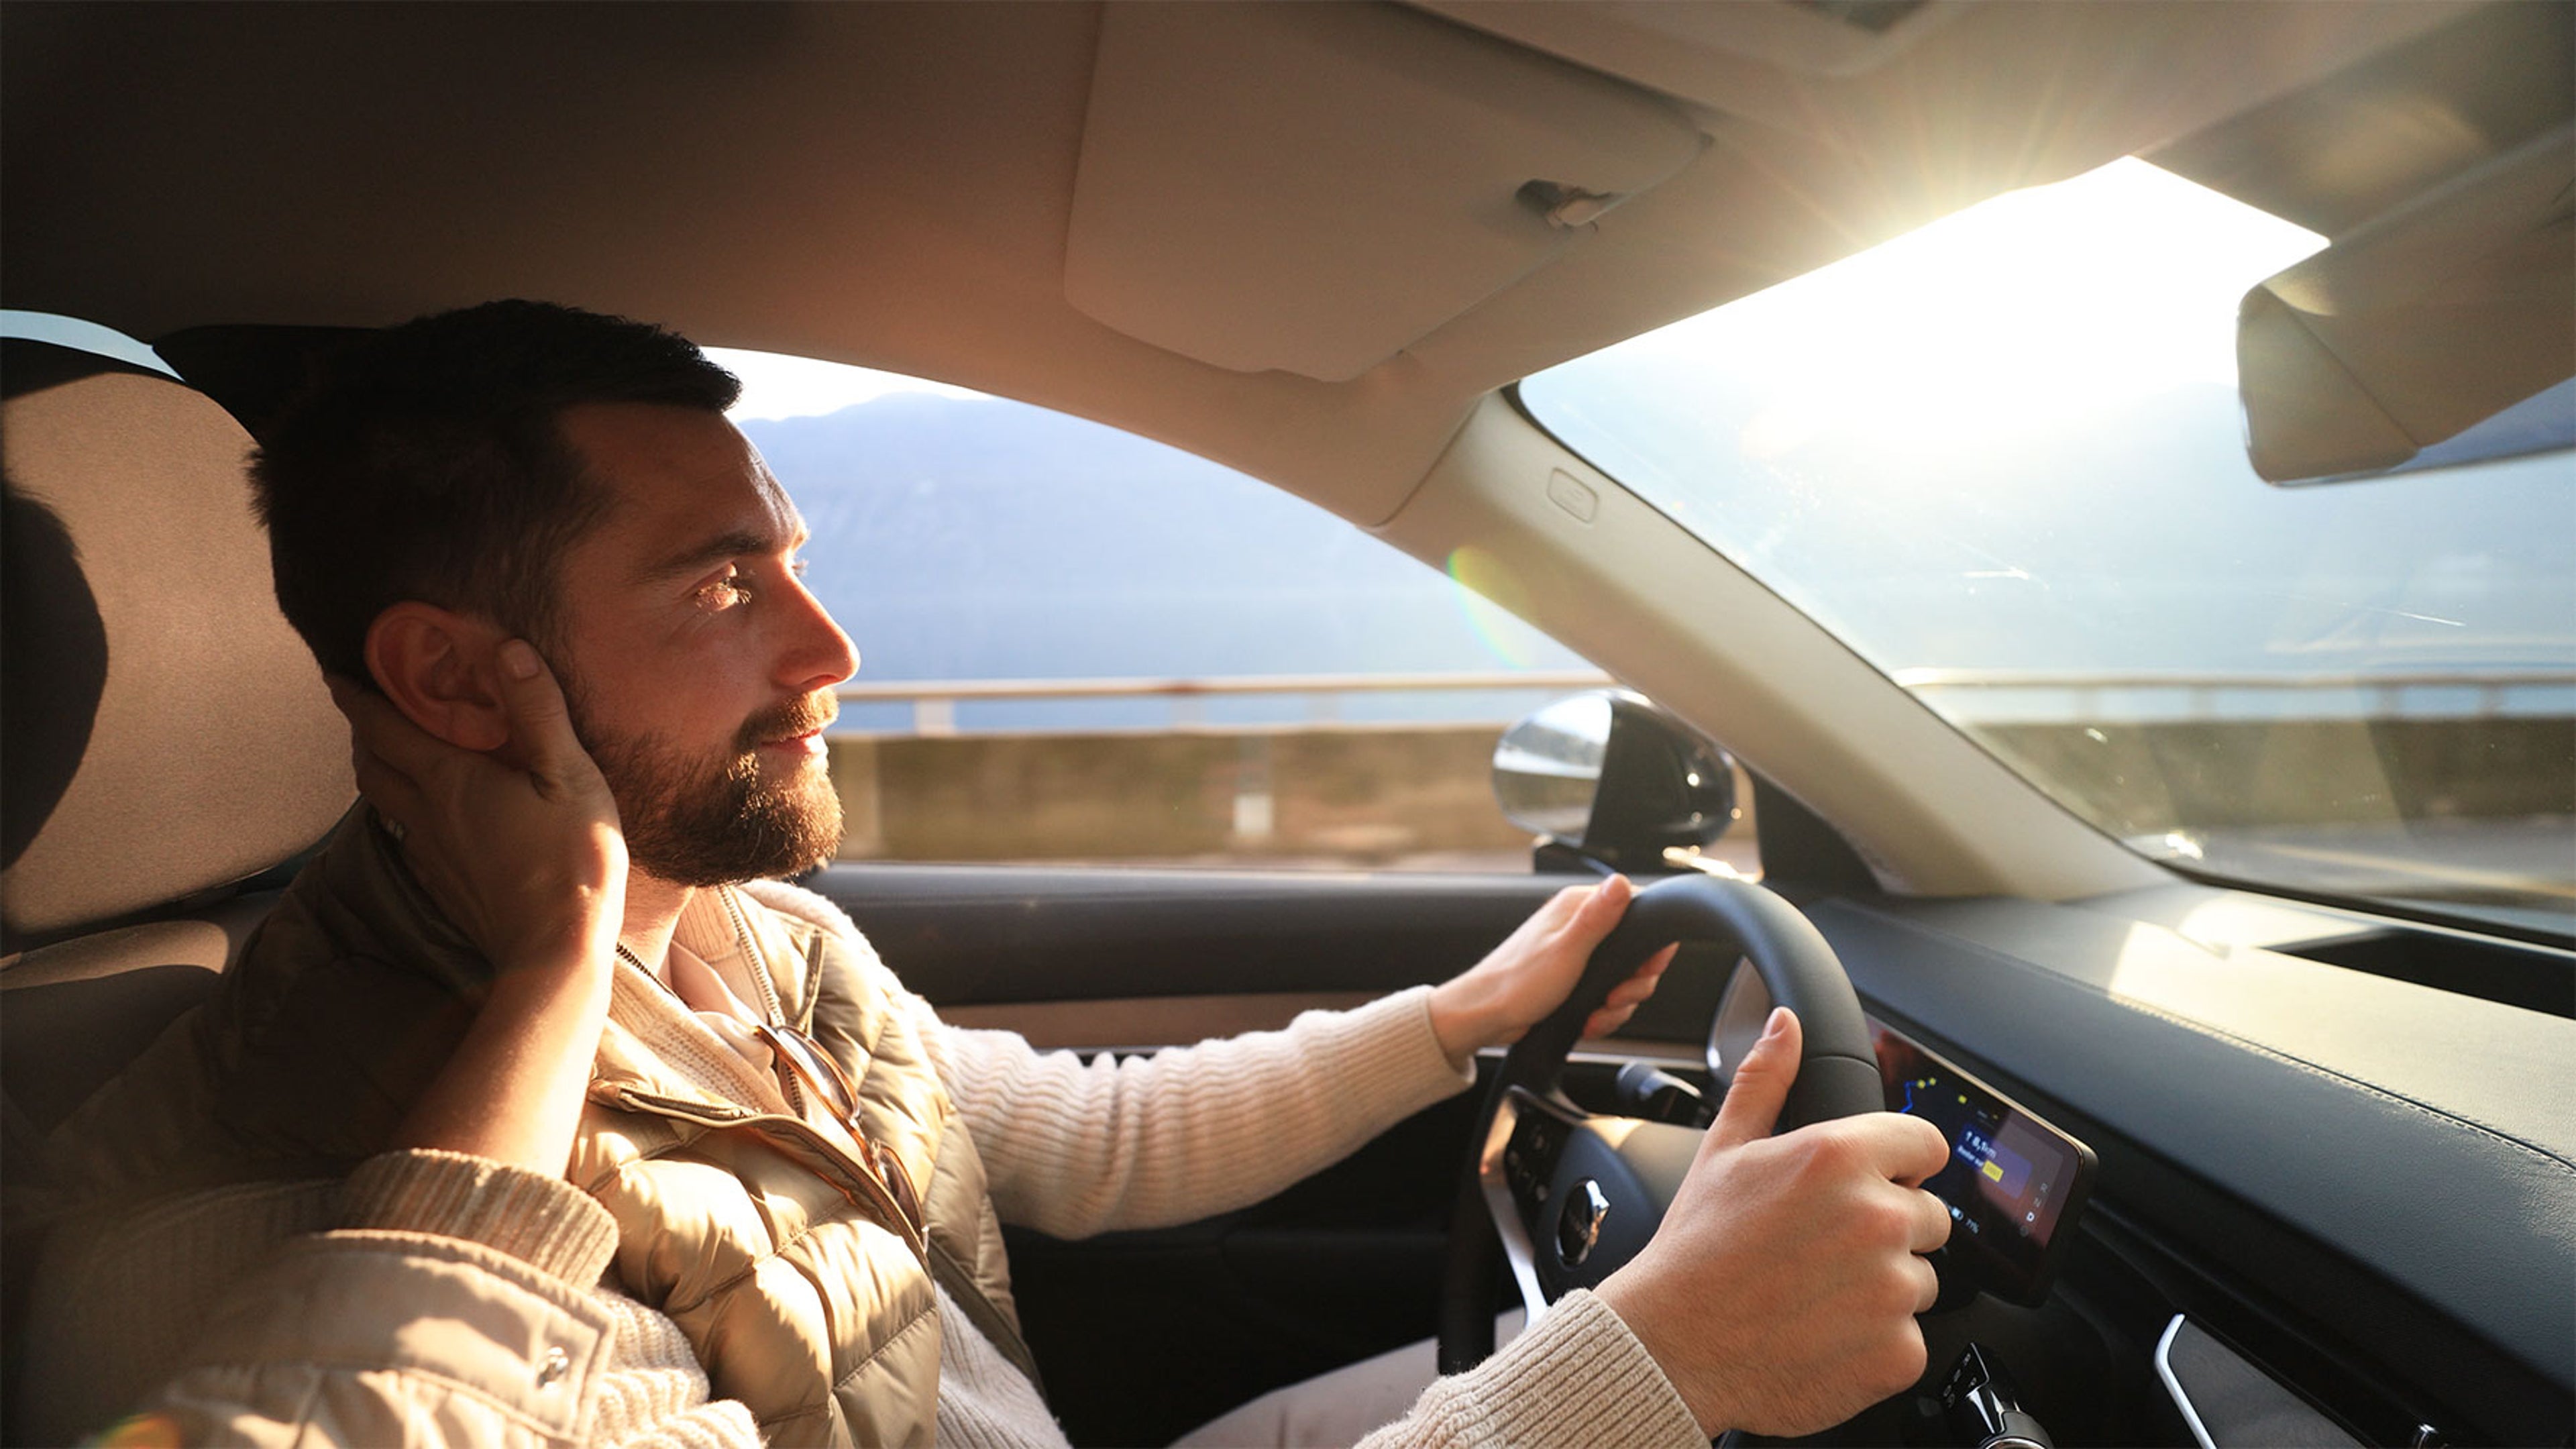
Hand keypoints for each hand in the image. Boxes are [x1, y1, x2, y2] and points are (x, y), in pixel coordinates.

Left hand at [329, 639, 625, 980]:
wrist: (554, 951)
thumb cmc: (570, 860)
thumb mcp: (569, 776)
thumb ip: (538, 710)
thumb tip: (507, 647)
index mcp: (448, 779)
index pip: (383, 727)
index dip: (357, 697)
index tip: (338, 674)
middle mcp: (425, 813)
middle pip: (370, 764)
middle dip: (363, 732)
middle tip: (369, 708)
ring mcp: (430, 854)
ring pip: (382, 801)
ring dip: (377, 771)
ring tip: (390, 753)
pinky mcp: (443, 884)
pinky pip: (405, 836)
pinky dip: (403, 811)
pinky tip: (427, 815)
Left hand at [1426, 875, 1678, 1060]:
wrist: (1485, 1016)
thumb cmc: (1515, 983)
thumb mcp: (1565, 950)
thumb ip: (1597, 918)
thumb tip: (1620, 882)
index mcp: (1578, 908)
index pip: (1637, 910)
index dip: (1649, 943)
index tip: (1644, 968)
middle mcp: (1580, 926)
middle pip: (1635, 951)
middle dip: (1633, 983)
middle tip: (1616, 999)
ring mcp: (1578, 954)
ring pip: (1623, 979)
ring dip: (1617, 1005)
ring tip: (1598, 1014)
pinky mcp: (1575, 979)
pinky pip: (1606, 996)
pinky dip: (1602, 1013)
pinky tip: (1588, 1020)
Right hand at [1596, 1007, 1952, 1436]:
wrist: (1671, 1349)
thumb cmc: (1693, 1251)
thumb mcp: (1723, 1150)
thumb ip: (1766, 1080)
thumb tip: (1785, 1026)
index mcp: (1838, 1157)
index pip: (1926, 1144)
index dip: (1899, 1163)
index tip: (1873, 1184)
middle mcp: (1875, 1217)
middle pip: (1929, 1215)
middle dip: (1887, 1229)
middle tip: (1823, 1250)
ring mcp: (1892, 1288)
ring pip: (1921, 1279)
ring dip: (1884, 1288)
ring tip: (1817, 1294)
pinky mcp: (1897, 1351)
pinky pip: (1911, 1339)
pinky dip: (1877, 1343)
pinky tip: (1824, 1333)